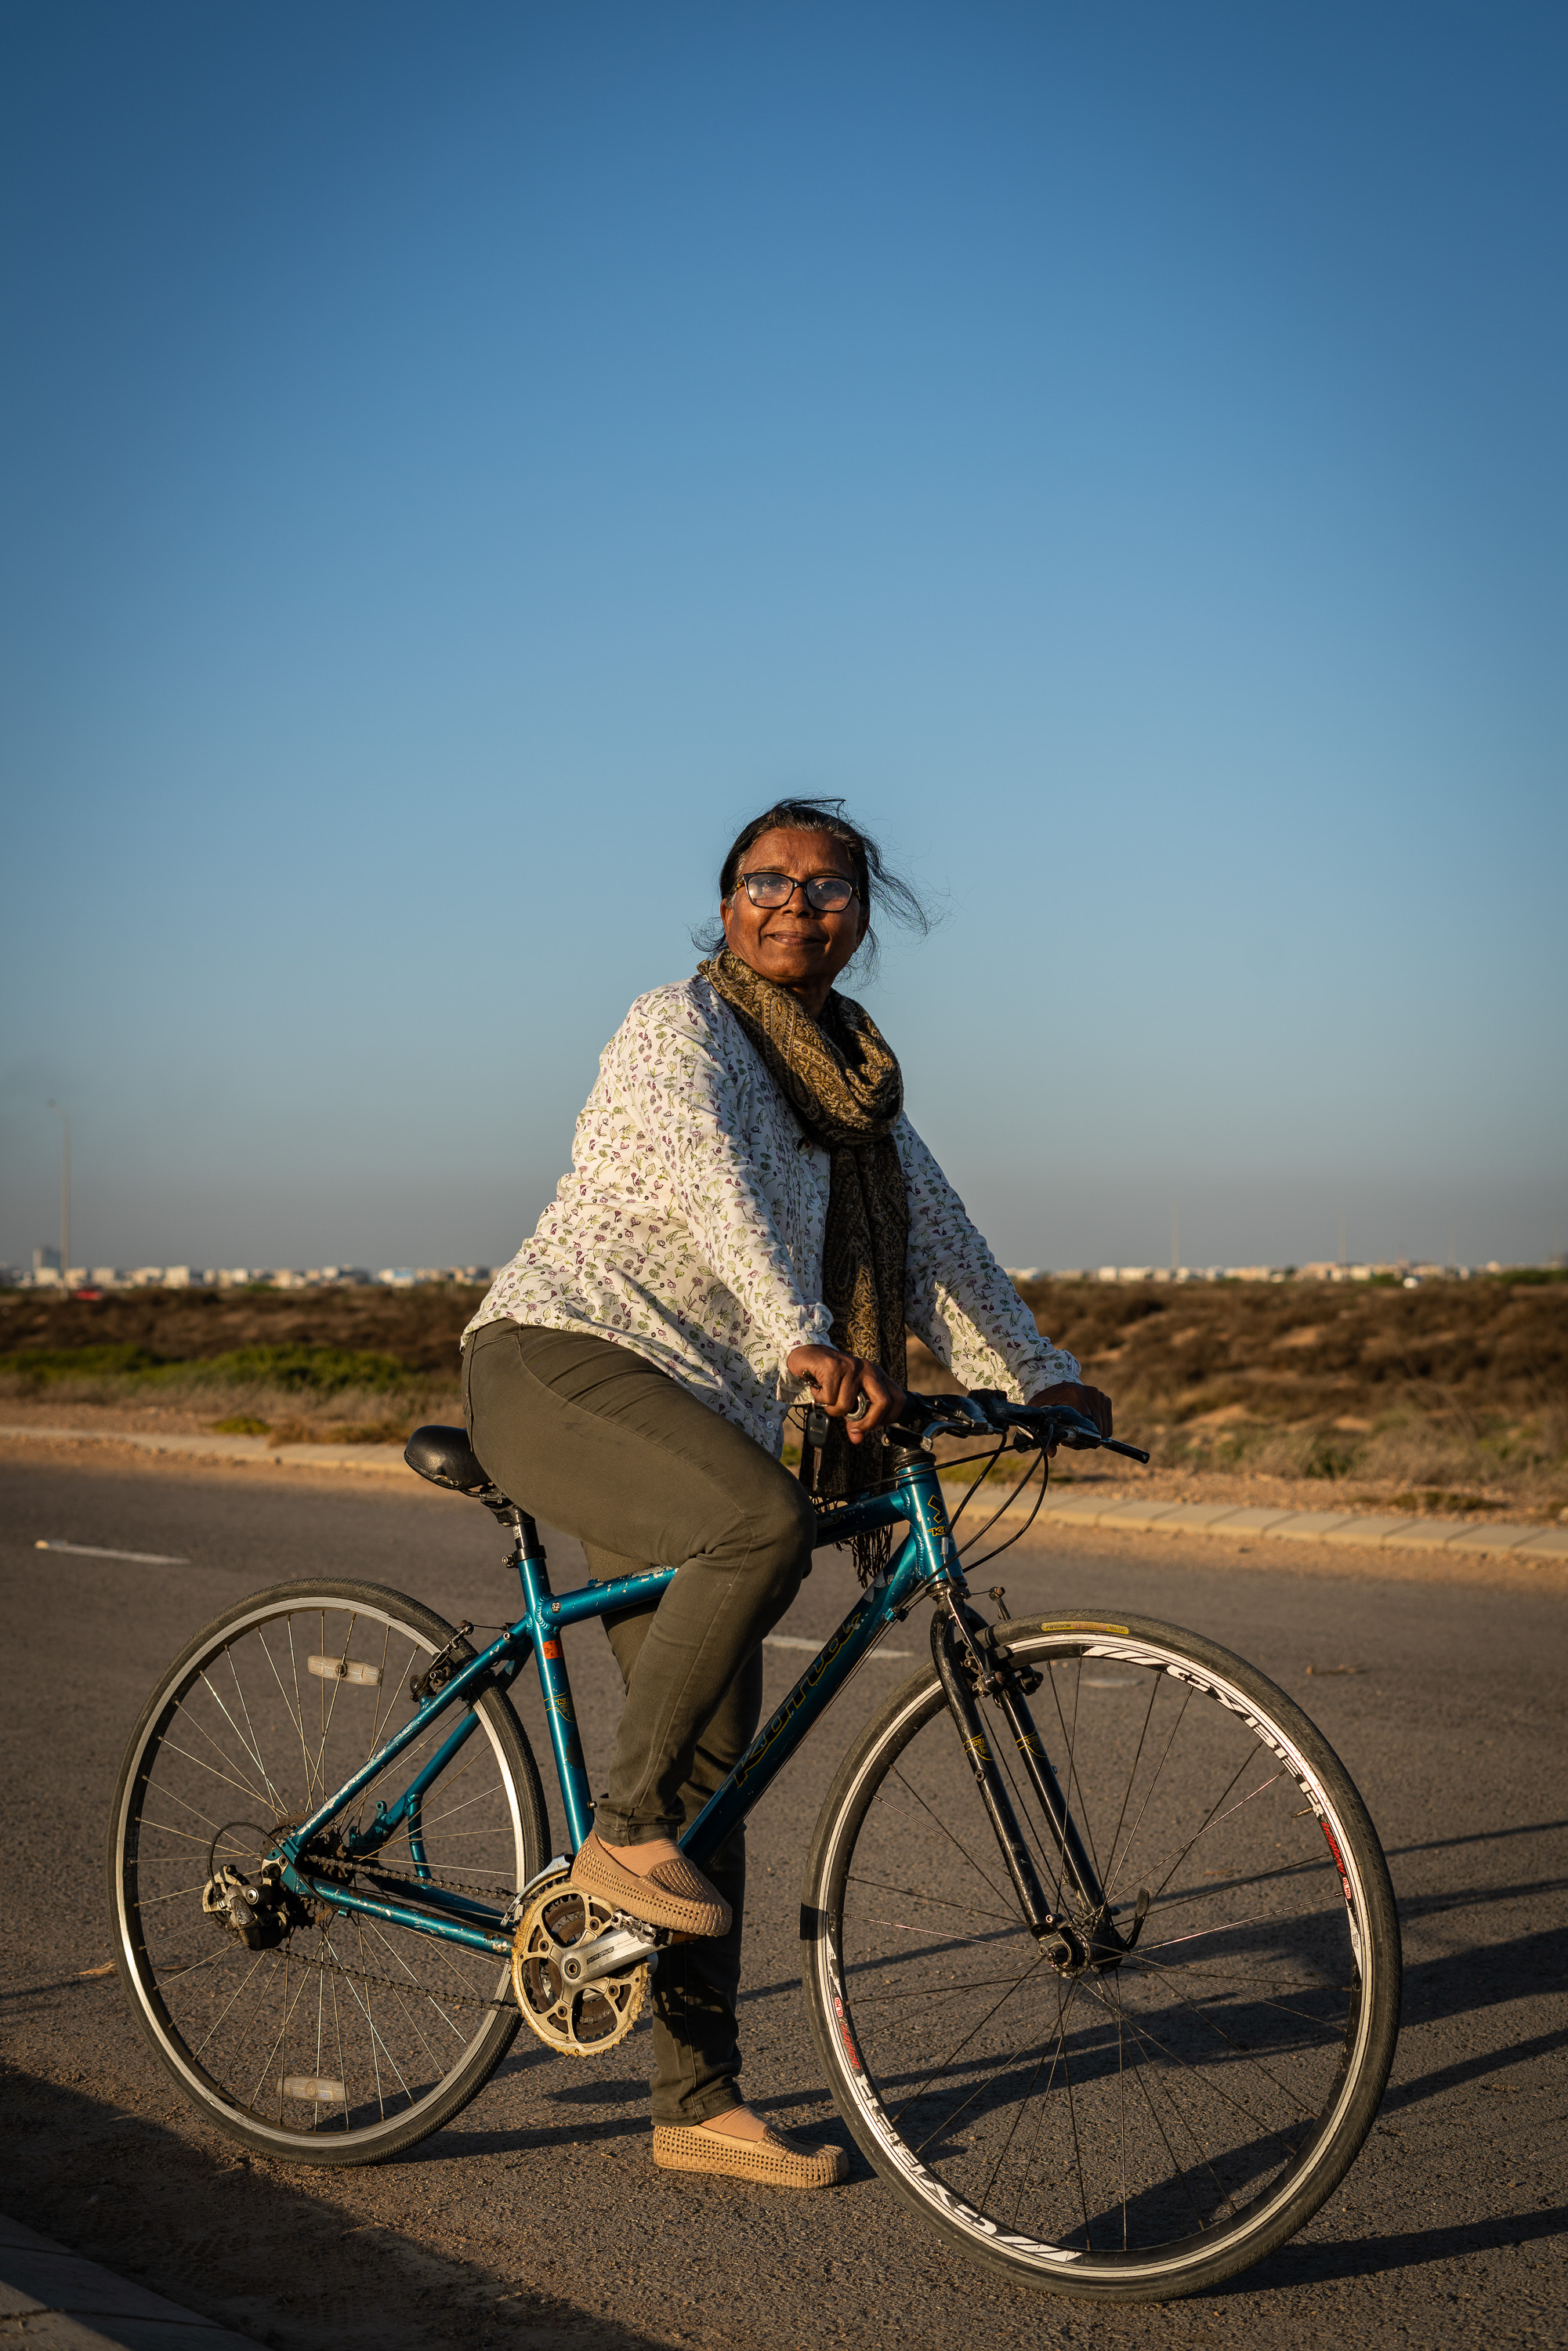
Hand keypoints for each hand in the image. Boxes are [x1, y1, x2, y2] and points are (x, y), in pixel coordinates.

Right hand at [786, 1344, 907, 1444]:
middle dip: (868, 1422)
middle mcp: (868, 1369)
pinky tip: (819, 1390)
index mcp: (876, 1375)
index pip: (898, 1398)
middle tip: (854, 1427)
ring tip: (827, 1399)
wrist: (808, 1356)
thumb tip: (857, 1438)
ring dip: (833, 1409)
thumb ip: (854, 1419)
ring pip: (847, 1404)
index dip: (889, 1417)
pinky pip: (830, 1398)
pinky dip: (821, 1400)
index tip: (874, 1426)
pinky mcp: (834, 1367)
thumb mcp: (847, 1400)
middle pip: (883, 1402)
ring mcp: (852, 1367)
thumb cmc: (830, 1378)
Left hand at [1027, 1379, 1113, 1452]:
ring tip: (1077, 1432)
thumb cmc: (1046, 1400)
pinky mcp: (1106, 1401)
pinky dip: (1098, 1432)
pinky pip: (1108, 1426)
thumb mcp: (1039, 1413)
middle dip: (1084, 1440)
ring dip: (1091, 1437)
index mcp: (1077, 1395)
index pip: (1087, 1427)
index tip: (1066, 1441)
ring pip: (1104, 1431)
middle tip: (1070, 1438)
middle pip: (1097, 1431)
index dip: (1078, 1440)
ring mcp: (1101, 1397)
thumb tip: (1051, 1453)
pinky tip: (1085, 1428)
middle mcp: (1092, 1394)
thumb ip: (1043, 1433)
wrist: (1057, 1385)